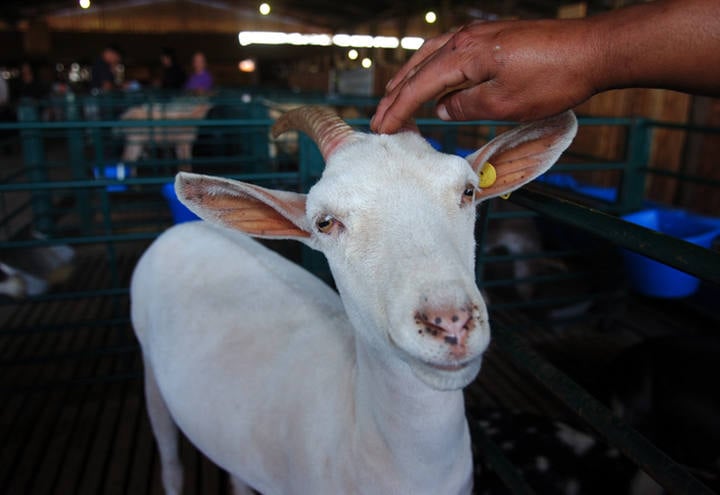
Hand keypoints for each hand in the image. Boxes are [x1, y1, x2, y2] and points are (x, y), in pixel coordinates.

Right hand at [371, 19, 600, 133]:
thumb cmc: (553, 78)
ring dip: (411, 76)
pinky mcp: (493, 36)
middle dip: (397, 94)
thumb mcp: (505, 103)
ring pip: (432, 55)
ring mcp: (480, 34)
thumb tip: (442, 108)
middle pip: (419, 67)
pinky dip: (432, 66)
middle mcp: (466, 40)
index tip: (381, 128)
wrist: (593, 50)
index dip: (398, 109)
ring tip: (396, 94)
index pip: (420, 86)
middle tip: (379, 117)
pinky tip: (435, 77)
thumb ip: (466, 106)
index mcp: (465, 56)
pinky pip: (450, 50)